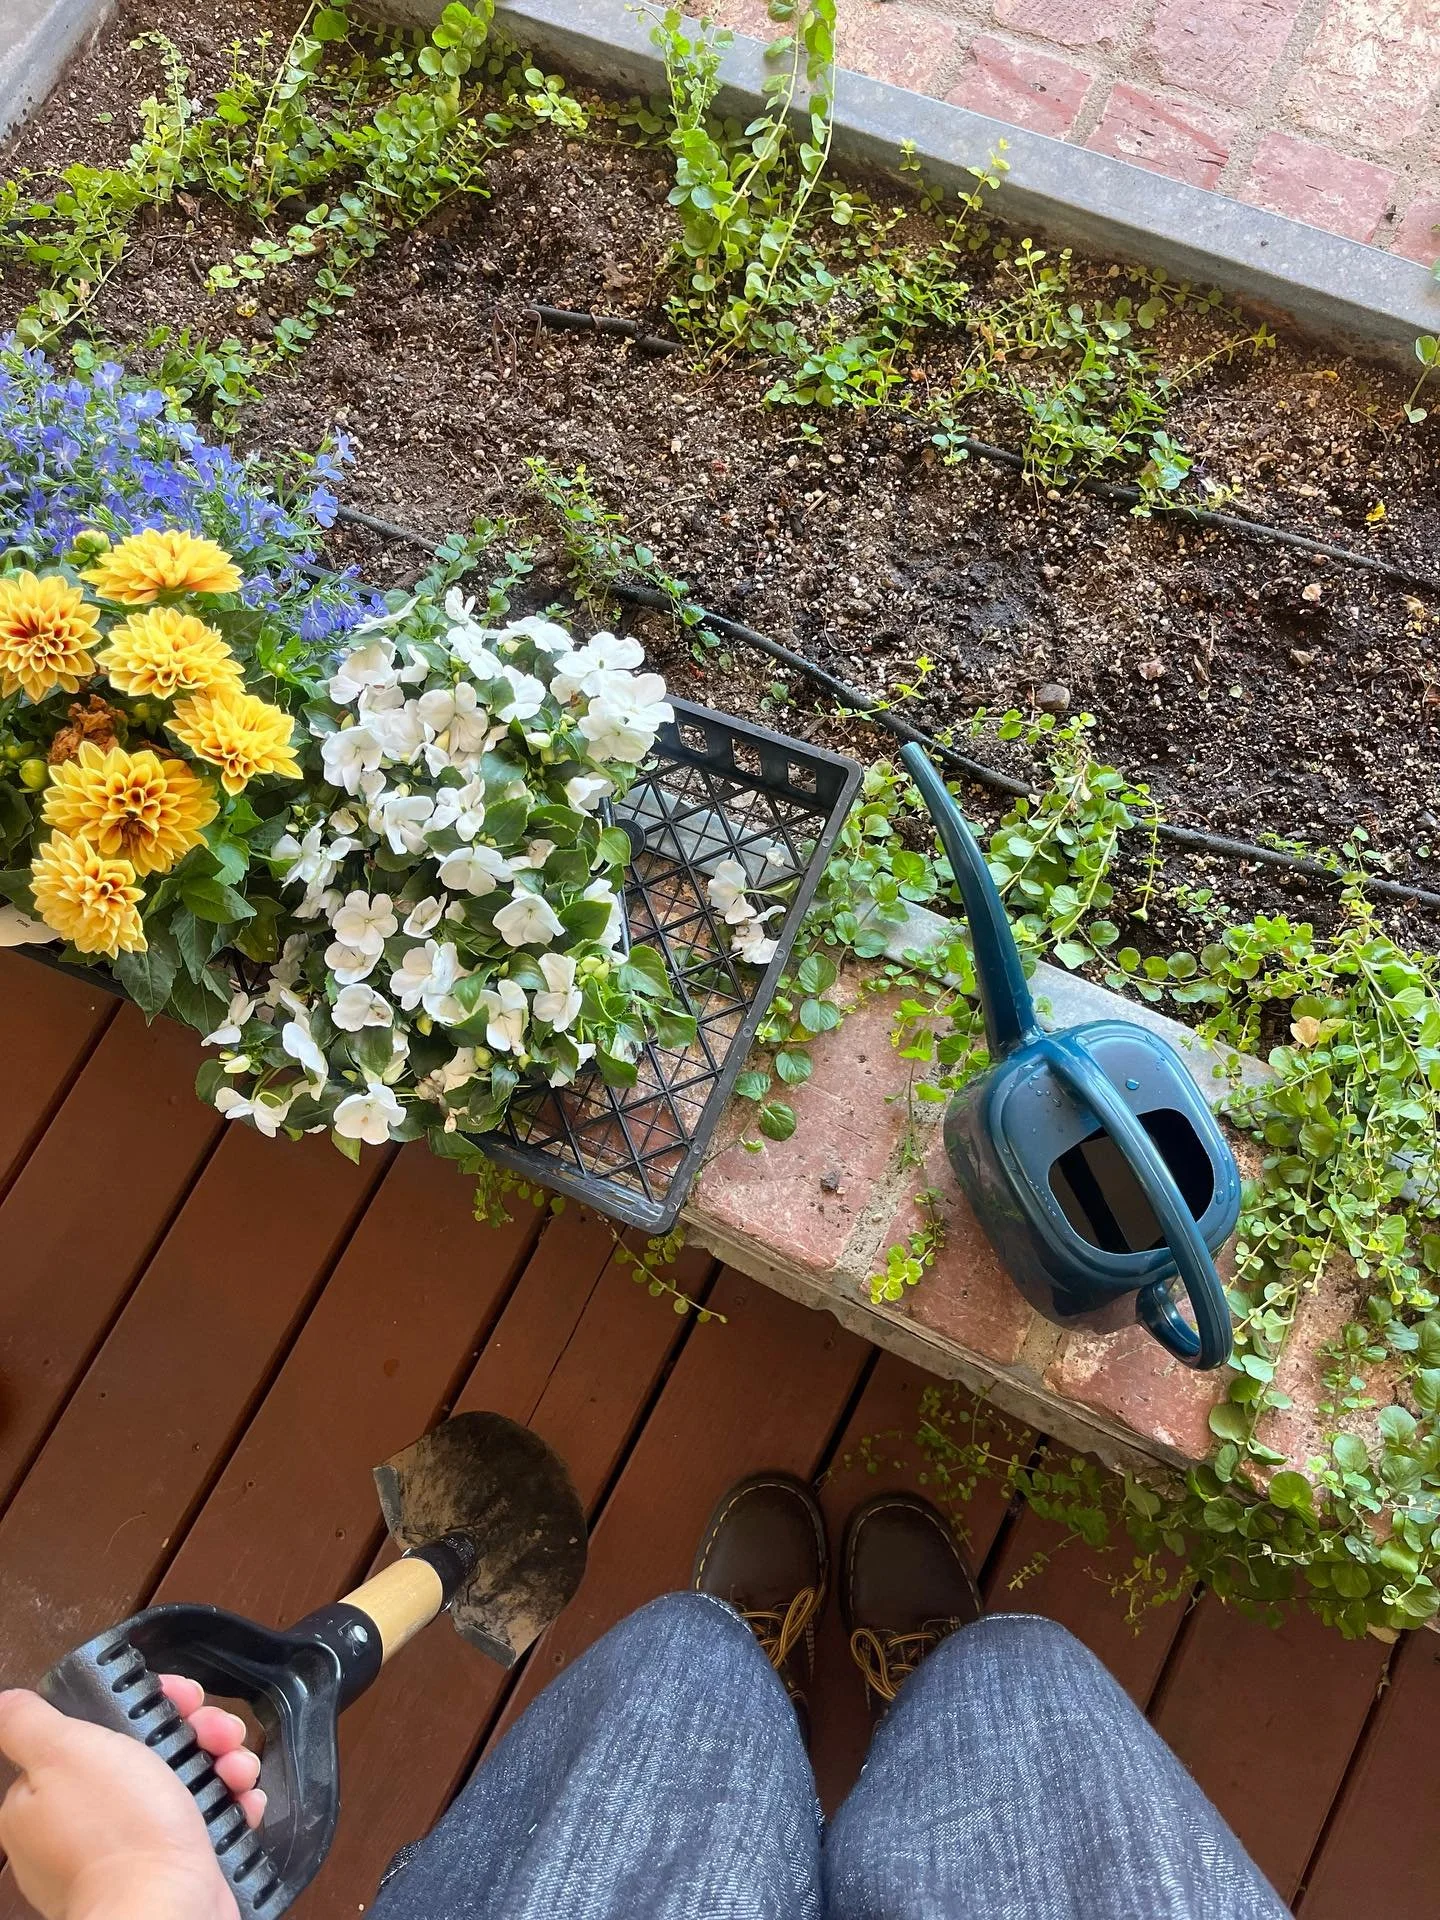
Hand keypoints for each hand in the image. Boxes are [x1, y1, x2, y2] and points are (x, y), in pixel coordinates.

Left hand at [0, 1676, 264, 1919]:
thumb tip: (9, 1703)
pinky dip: (229, 1802)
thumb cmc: (118, 1836)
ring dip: (219, 1761)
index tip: (172, 1697)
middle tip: (211, 1731)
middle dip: (193, 1731)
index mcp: (48, 1799)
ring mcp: (134, 1847)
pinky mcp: (173, 1864)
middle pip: (148, 1750)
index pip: (96, 1730)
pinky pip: (205, 1817)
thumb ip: (28, 1724)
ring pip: (184, 1779)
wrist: (168, 1908)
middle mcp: (88, 1825)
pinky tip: (241, 1797)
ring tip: (234, 1767)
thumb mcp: (62, 1754)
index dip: (141, 1704)